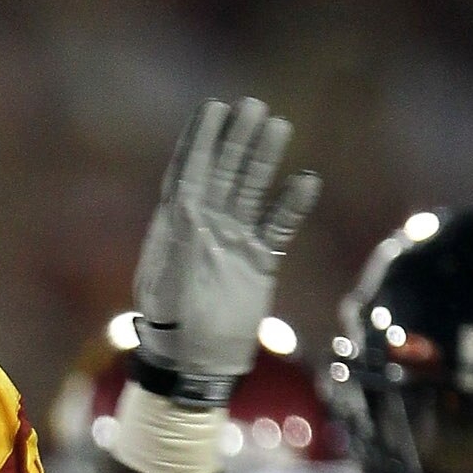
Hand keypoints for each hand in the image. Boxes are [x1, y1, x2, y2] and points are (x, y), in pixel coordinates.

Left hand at [132, 97, 318, 393]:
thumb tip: (186, 199)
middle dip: (236, 139)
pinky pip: (279, 226)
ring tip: (278, 125)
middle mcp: (205, 229)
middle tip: (252, 105)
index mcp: (176, 229)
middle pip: (223, 173)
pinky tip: (306, 180)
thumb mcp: (166, 285)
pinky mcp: (259, 263)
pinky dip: (291, 205)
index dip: (201, 140)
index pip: (190, 173)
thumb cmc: (170, 329)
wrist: (195, 366)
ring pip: (251, 191)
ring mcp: (233, 243)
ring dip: (263, 159)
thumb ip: (178, 241)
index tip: (213, 108)